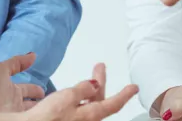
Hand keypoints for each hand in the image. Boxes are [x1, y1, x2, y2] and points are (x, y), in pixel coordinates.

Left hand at [0, 53, 44, 111]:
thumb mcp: (2, 69)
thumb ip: (17, 62)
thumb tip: (33, 55)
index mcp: (12, 90)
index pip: (27, 90)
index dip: (35, 89)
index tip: (42, 90)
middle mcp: (15, 103)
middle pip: (30, 102)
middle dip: (38, 101)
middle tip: (49, 100)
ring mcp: (17, 113)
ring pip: (32, 110)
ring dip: (39, 108)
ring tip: (49, 107)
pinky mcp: (20, 119)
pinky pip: (32, 116)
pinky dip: (38, 114)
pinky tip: (44, 113)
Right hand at [22, 64, 137, 120]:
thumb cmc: (47, 118)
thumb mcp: (67, 97)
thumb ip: (83, 89)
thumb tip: (95, 85)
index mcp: (90, 115)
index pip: (113, 104)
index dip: (124, 95)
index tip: (134, 88)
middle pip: (99, 101)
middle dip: (100, 83)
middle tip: (99, 66)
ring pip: (89, 105)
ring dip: (90, 89)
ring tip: (89, 77)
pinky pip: (79, 110)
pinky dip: (81, 98)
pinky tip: (75, 94)